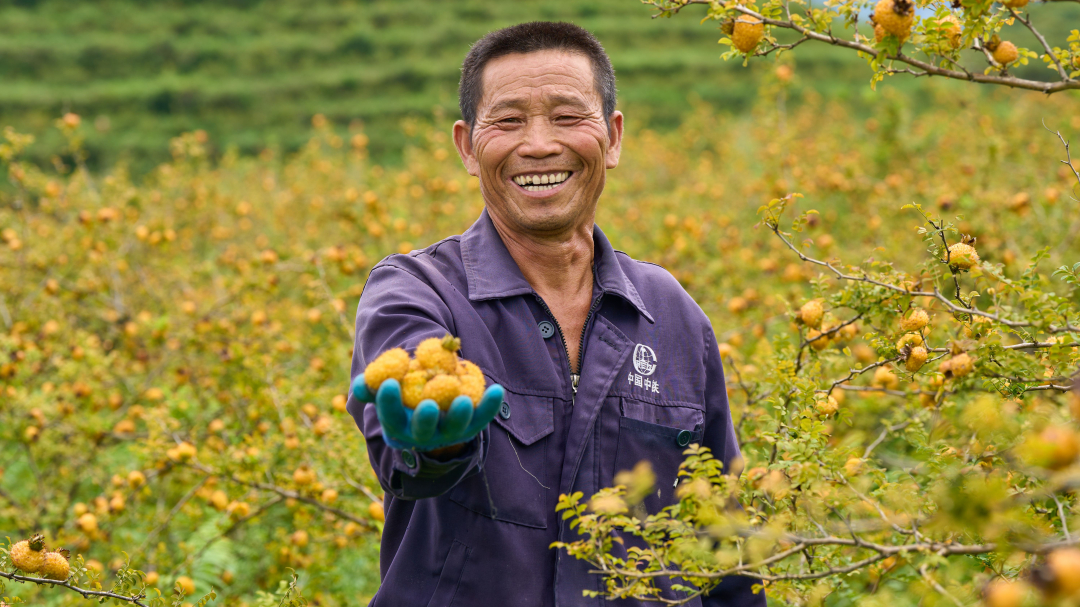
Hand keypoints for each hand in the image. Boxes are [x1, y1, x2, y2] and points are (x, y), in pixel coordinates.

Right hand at [351, 374, 503, 451]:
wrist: (432, 406)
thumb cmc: (404, 394)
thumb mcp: (387, 389)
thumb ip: (373, 386)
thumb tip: (360, 385)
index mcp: (400, 427)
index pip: (391, 418)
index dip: (388, 403)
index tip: (388, 383)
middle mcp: (424, 435)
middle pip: (424, 432)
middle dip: (426, 420)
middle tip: (428, 405)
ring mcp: (450, 432)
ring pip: (456, 429)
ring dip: (460, 416)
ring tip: (464, 400)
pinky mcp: (472, 425)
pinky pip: (482, 416)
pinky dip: (490, 405)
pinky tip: (497, 390)